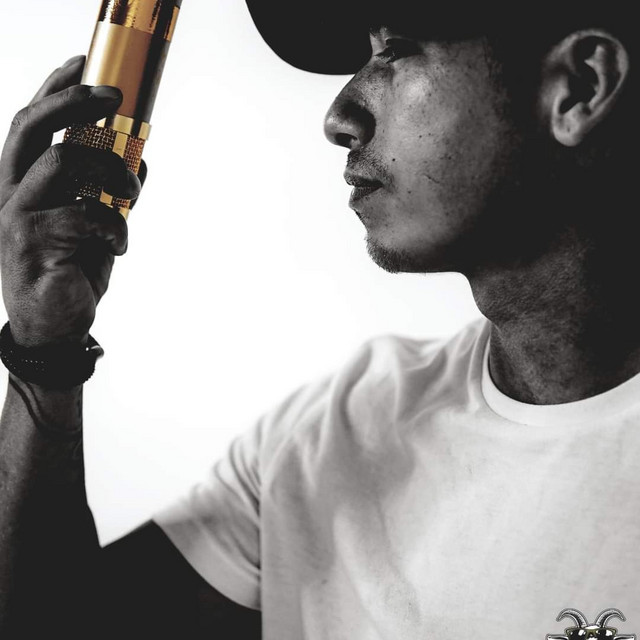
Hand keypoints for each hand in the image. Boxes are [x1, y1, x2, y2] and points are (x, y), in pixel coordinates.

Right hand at [0, 56, 146, 347]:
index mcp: (24, 180)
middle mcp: (11, 189)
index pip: (31, 120)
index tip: (84, 60)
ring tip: (130, 197)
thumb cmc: (73, 266)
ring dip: (112, 172)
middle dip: (76, 100)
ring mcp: (17, 214)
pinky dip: (116, 226)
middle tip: (116, 97)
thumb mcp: (95, 221)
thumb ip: (110, 189)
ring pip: (65, 159)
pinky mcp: (33, 241)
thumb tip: (142, 156)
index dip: (55, 86)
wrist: (56, 322)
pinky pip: (86, 214)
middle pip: (34, 125)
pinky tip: (119, 245)